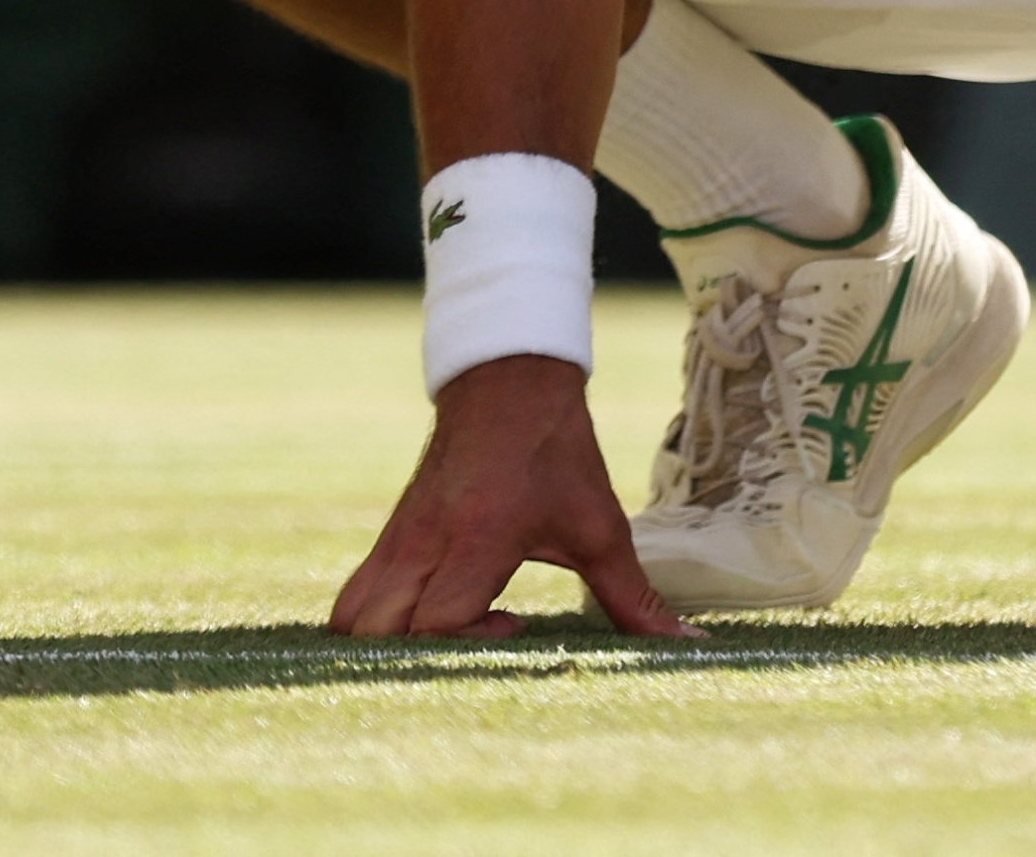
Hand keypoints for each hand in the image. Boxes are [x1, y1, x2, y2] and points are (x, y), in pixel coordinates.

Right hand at [329, 354, 689, 639]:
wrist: (507, 375)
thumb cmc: (555, 449)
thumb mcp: (600, 523)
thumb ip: (633, 597)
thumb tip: (684, 644)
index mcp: (476, 536)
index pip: (433, 624)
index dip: (467, 646)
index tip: (515, 625)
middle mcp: (424, 540)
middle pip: (375, 632)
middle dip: (416, 661)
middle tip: (474, 639)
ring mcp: (398, 535)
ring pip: (350, 616)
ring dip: (387, 643)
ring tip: (446, 633)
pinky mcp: (391, 532)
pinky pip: (355, 594)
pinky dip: (376, 621)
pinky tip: (427, 617)